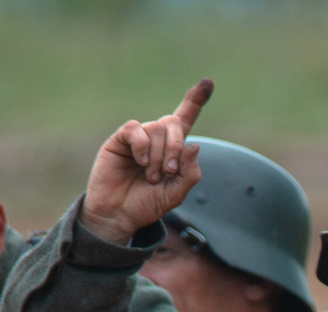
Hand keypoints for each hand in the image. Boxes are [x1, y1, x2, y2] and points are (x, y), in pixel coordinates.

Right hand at [80, 79, 212, 245]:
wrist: (119, 214)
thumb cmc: (147, 203)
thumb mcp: (176, 194)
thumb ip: (190, 174)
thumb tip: (195, 146)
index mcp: (173, 149)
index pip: (186, 119)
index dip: (195, 100)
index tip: (208, 82)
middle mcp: (157, 139)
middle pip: (174, 123)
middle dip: (177, 146)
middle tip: (170, 171)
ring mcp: (138, 138)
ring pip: (156, 129)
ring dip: (159, 155)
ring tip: (151, 176)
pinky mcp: (121, 139)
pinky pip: (136, 130)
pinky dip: (143, 146)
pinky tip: (140, 162)